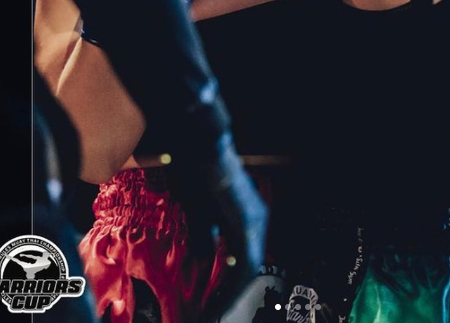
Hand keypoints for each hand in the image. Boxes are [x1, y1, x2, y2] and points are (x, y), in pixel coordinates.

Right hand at [166, 134, 267, 321]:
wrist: (196, 143)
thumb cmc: (194, 171)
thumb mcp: (196, 213)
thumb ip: (203, 239)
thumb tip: (202, 264)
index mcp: (242, 219)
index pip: (239, 265)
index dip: (223, 290)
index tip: (207, 311)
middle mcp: (255, 220)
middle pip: (246, 272)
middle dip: (225, 298)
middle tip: (208, 319)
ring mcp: (254, 219)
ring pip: (247, 270)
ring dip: (226, 296)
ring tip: (209, 316)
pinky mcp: (247, 219)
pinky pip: (244, 262)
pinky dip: (230, 285)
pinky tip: (216, 299)